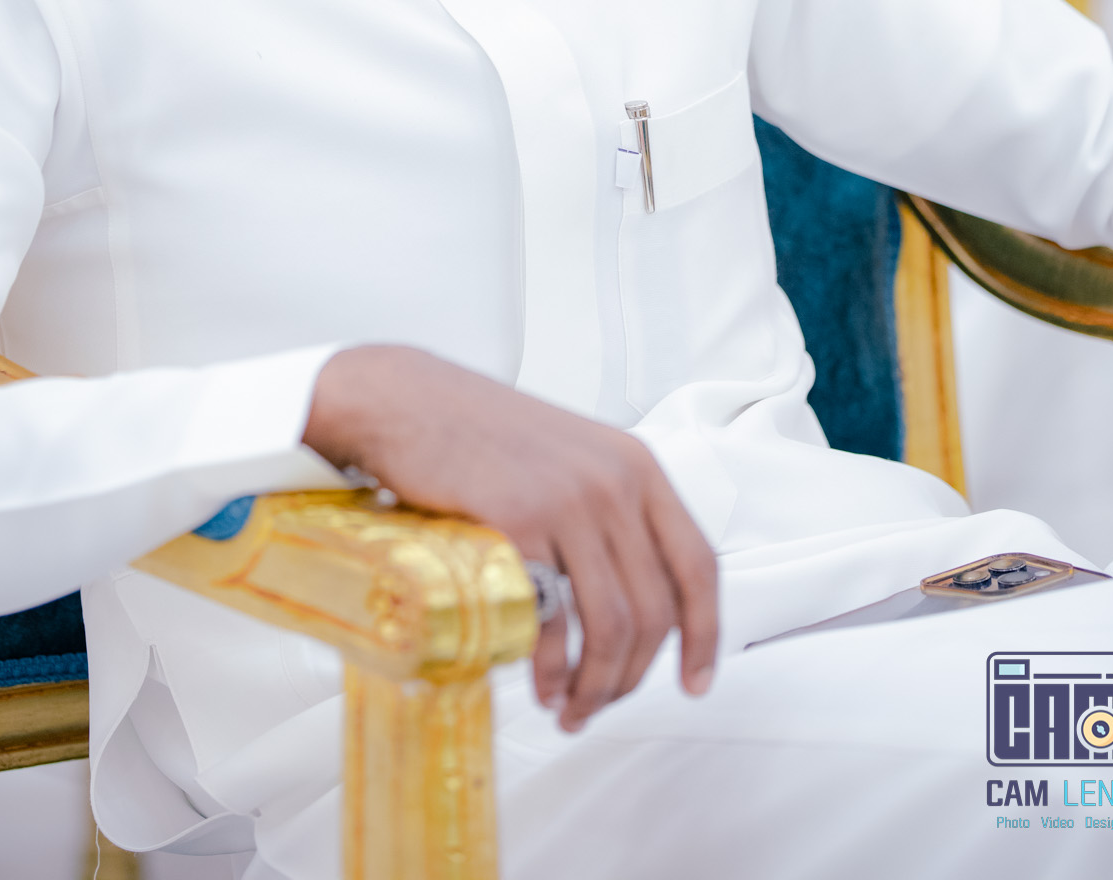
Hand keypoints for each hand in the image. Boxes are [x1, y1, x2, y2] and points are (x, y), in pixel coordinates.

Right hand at [303, 345, 717, 731]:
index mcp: (636, 465)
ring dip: (597, 686)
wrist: (406, 401)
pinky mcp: (518, 523)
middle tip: (601, 706)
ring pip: (612, 625)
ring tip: (569, 710)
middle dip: (633, 676)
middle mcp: (614, 482)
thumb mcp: (570, 455)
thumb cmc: (480, 434)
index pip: (697, 563)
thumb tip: (629, 599)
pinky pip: (554, 620)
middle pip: (656, 610)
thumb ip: (607, 509)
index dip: (706, 633)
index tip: (695, 682)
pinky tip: (540, 687)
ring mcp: (568, 501)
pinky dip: (552, 670)